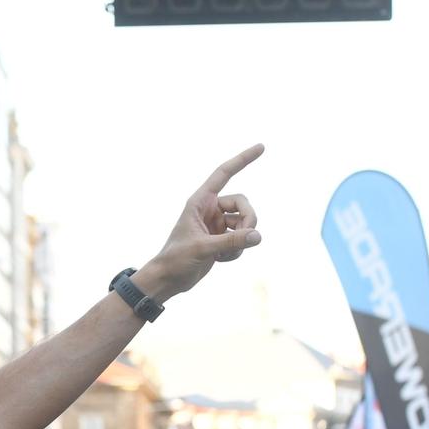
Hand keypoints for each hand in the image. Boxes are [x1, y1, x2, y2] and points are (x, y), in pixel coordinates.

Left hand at [136, 145, 263, 298]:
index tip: (261, 147)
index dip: (242, 159)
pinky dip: (237, 250)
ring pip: (245, 223)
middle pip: (244, 204)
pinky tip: (221, 259)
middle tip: (246, 238)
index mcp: (200, 202)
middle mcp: (210, 209)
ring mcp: (216, 224)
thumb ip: (231, 242)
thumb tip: (258, 236)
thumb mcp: (202, 249)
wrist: (167, 281)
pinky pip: (241, 239)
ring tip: (224, 254)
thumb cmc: (175, 261)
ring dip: (242, 240)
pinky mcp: (221, 239)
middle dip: (249, 221)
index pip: (223, 173)